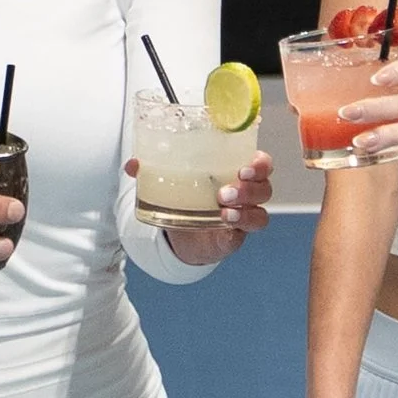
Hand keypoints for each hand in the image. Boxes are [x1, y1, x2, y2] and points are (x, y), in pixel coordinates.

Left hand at [129, 151, 275, 263]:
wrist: (182, 235)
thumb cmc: (185, 198)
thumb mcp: (170, 182)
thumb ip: (152, 172)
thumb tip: (132, 165)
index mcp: (234, 171)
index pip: (260, 162)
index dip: (261, 162)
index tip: (247, 163)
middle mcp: (245, 193)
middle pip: (264, 185)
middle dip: (253, 184)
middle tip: (236, 180)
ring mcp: (244, 215)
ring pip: (260, 208)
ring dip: (246, 203)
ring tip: (223, 204)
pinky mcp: (237, 235)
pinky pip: (250, 229)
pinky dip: (241, 224)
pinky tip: (225, 222)